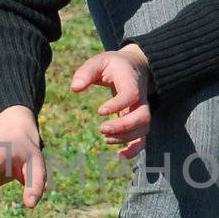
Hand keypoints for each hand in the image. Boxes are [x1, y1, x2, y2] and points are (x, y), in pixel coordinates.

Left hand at [70, 43, 150, 159]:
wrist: (136, 67)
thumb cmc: (114, 65)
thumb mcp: (99, 61)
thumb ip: (86, 72)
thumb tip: (75, 89)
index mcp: (131, 82)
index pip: (131, 95)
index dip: (117, 105)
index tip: (100, 111)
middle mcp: (141, 98)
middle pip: (142, 116)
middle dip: (123, 126)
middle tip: (102, 129)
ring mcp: (142, 110)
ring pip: (143, 129)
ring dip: (125, 138)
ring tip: (105, 139)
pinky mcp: (139, 121)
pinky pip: (143, 138)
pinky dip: (135, 149)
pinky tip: (120, 155)